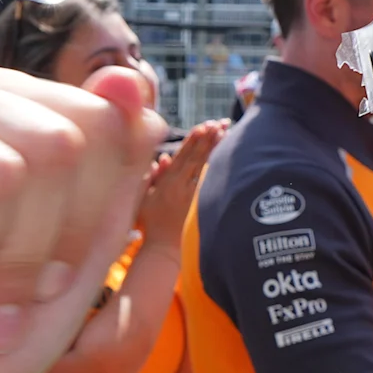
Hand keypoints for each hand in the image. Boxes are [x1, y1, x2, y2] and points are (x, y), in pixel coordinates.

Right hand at [138, 121, 221, 238]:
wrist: (163, 249)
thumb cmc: (151, 223)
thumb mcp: (144, 197)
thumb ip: (153, 176)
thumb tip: (163, 158)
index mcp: (167, 183)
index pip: (183, 156)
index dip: (193, 140)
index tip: (202, 126)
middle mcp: (182, 187)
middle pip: (198, 158)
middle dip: (209, 139)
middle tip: (219, 123)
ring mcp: (194, 197)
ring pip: (207, 168)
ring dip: (216, 149)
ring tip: (225, 133)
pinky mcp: (202, 206)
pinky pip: (212, 183)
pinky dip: (219, 168)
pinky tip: (227, 157)